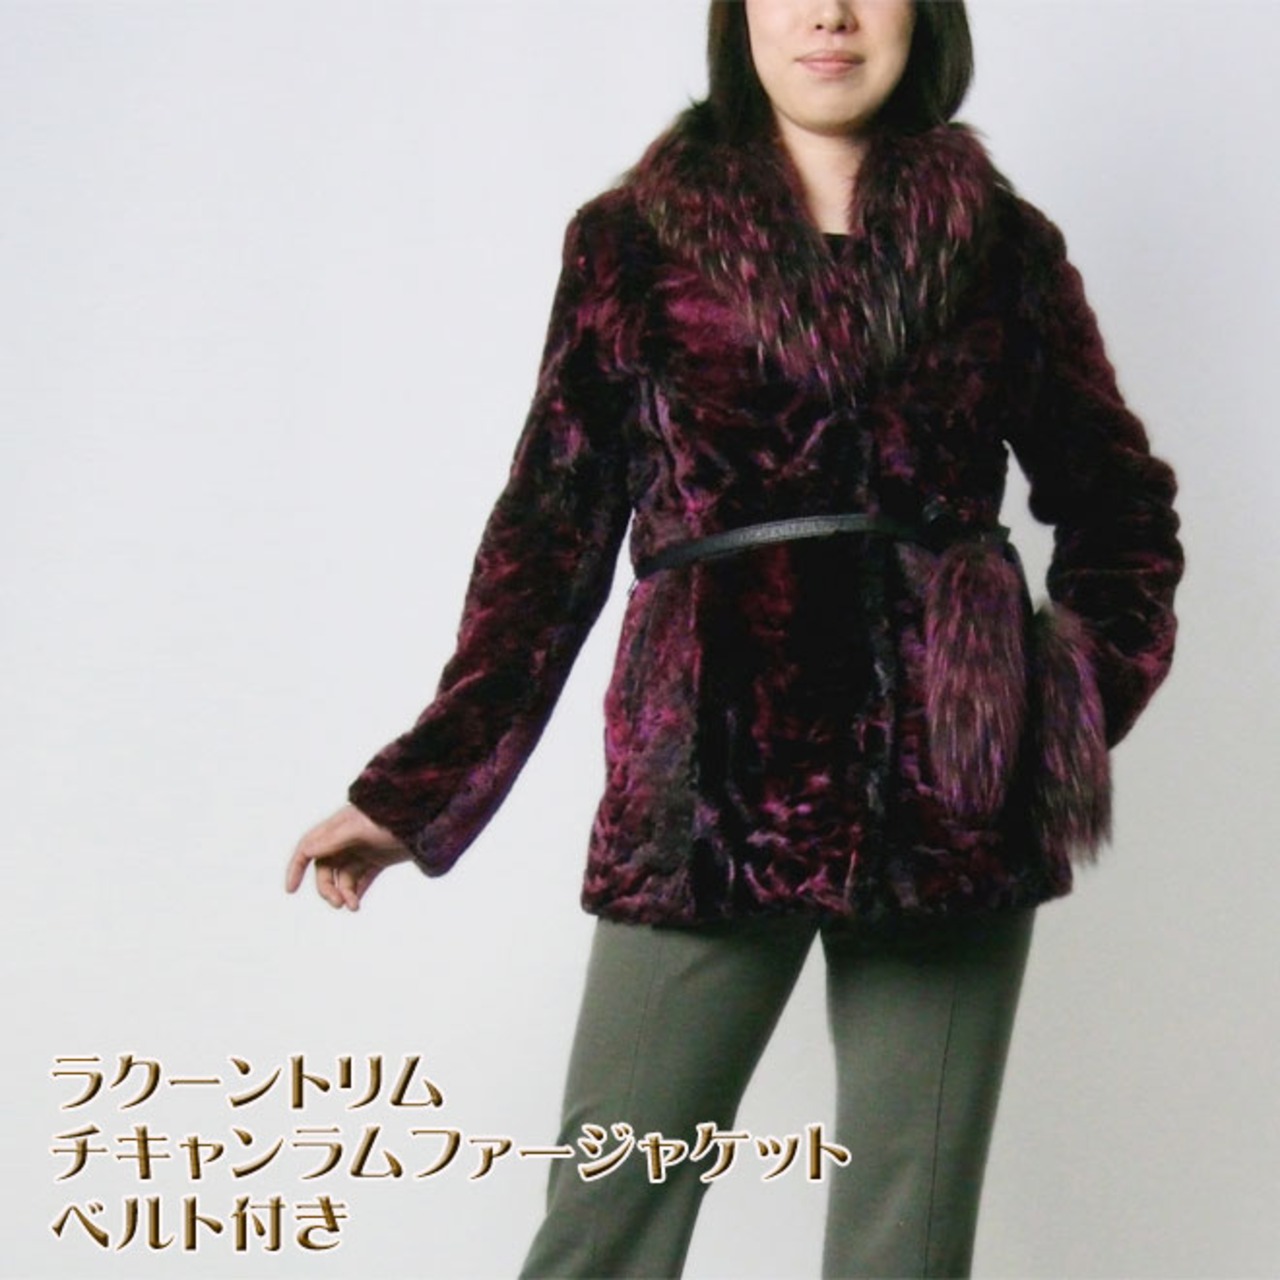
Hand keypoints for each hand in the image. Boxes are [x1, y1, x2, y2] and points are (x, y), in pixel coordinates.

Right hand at [285, 804, 412, 910]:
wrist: (427, 816)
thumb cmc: (392, 817)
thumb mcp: (360, 828)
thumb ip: (334, 839)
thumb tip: (307, 850)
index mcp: (336, 828)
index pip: (308, 848)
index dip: (296, 867)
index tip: (291, 890)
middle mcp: (346, 840)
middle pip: (326, 869)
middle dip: (328, 888)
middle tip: (338, 904)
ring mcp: (363, 850)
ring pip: (345, 878)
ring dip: (345, 893)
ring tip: (354, 907)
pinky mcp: (380, 859)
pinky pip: (363, 879)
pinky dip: (358, 892)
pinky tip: (358, 903)